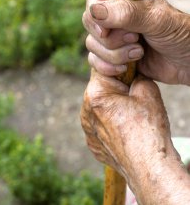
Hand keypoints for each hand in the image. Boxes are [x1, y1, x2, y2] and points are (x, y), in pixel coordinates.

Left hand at [81, 72, 189, 203]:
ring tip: (130, 116)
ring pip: (99, 108)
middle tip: (133, 97)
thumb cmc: (148, 128)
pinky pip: (100, 127)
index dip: (119, 67)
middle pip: (100, 89)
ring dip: (111, 107)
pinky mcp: (92, 144)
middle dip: (115, 88)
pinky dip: (110, 125)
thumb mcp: (147, 89)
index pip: (102, 67)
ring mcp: (87, 130)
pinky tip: (125, 131)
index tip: (130, 73)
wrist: (149, 167)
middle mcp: (86, 111)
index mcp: (95, 94)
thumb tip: (131, 74)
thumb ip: (135, 74)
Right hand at [82, 0, 189, 84]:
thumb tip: (95, 10)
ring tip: (139, 53)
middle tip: (135, 39)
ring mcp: (113, 33)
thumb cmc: (180, 35)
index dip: (95, 10)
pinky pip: (95, 60)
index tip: (105, 29)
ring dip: (114, 54)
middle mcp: (116, 11)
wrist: (189, 63)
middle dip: (110, 37)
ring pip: (92, 43)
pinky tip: (128, 67)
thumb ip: (126, 13)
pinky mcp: (113, 54)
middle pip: (90, 21)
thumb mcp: (156, 20)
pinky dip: (108, 67)